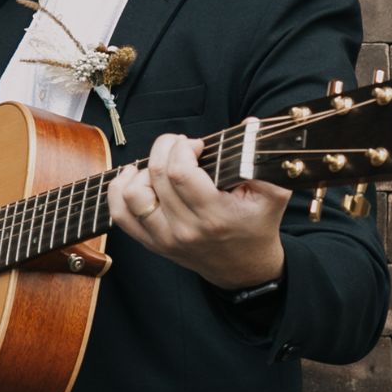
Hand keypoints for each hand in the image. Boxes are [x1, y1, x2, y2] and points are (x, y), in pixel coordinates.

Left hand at [108, 134, 289, 290]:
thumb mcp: (272, 194)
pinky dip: (119, 190)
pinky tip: (134, 176)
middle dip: (165, 148)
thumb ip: (262, 158)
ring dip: (141, 170)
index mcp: (215, 216)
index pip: (180, 172)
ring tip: (161, 163)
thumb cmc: (257, 224)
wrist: (244, 268)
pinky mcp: (151, 243)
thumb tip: (250, 124)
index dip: (183, 148)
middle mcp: (186, 229)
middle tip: (180, 145)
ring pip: (132, 195)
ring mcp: (165, 238)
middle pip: (156, 177)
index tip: (197, 144)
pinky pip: (120, 215)